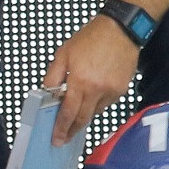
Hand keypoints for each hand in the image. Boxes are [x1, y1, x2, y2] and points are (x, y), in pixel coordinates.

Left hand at [42, 15, 142, 145]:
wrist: (120, 29)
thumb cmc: (90, 39)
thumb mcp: (63, 54)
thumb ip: (53, 77)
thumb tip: (47, 95)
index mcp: (80, 81)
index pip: (68, 112)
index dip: (61, 128)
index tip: (56, 139)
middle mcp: (97, 89)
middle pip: (83, 118)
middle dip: (72, 130)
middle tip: (64, 137)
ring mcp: (112, 91)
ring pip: (95, 112)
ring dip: (85, 112)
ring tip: (79, 102)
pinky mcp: (122, 90)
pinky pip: (106, 104)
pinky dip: (97, 102)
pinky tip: (94, 89)